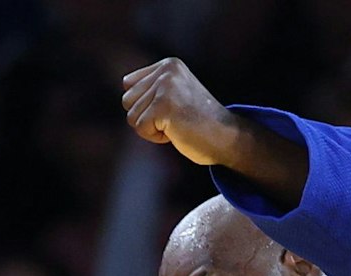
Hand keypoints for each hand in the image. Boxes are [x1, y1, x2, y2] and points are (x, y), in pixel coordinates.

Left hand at [120, 58, 244, 165]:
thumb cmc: (199, 122)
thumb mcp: (175, 93)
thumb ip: (152, 87)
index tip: (170, 109)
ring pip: (131, 116)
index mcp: (168, 64)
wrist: (226, 137)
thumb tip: (124, 88)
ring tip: (175, 124)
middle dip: (145, 117)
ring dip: (151, 128)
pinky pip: (140, 128)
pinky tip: (176, 131)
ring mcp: (165, 87)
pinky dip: (155, 137)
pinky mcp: (163, 106)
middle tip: (173, 119)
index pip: (129, 85)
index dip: (144, 105)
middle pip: (127, 101)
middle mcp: (166, 71)